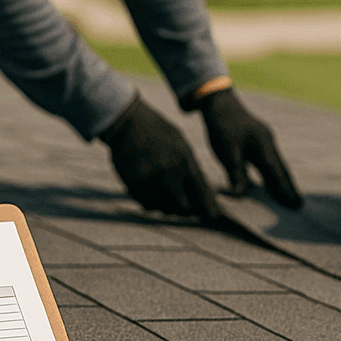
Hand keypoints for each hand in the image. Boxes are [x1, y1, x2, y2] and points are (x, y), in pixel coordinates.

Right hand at [101, 96, 220, 221]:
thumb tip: (202, 191)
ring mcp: (151, 180)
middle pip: (184, 207)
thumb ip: (191, 166)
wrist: (127, 122)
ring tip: (165, 193)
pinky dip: (151, 203)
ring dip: (167, 206)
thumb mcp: (180, 143)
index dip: (209, 208)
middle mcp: (169, 172)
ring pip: (164, 208)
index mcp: (184, 160)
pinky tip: (151, 190)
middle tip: (185, 207)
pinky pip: (147, 205)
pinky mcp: (134, 185)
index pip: (201, 191)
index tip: (213, 218)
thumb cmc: (158, 132)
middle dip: (186, 210)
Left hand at [201, 88, 302, 208]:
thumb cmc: (222, 125)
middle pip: (282, 169)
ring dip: (284, 180)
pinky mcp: (260, 140)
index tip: (296, 205)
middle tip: (300, 205)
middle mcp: (268, 143)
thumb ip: (235, 173)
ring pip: (277, 164)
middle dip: (290, 187)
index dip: (286, 190)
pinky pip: (271, 160)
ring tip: (291, 196)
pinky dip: (274, 172)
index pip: (276, 173)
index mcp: (263, 146)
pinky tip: (272, 180)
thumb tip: (241, 195)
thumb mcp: (226, 151)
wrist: (220, 101)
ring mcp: (265, 140)